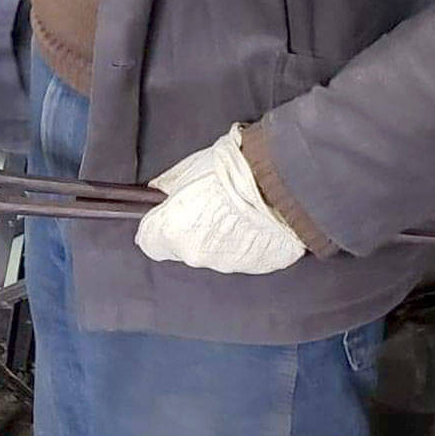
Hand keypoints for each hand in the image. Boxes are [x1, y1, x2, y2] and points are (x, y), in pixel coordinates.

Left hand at [134, 124, 306, 274]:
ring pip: (213, 254)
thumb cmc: (235, 168)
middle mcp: (195, 254)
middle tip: (209, 206)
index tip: (167, 215)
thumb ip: (169, 187)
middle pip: (182, 249)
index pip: (149, 242)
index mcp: (172, 230)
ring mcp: (227, 265)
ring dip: (220, 239)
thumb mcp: (190, 168)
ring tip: (238, 212)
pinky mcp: (256, 267)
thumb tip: (159, 192)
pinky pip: (243, 257)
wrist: (284, 179)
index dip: (158, 226)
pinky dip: (246, 244)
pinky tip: (256, 222)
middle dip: (191, 231)